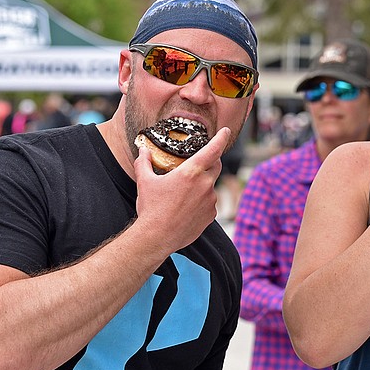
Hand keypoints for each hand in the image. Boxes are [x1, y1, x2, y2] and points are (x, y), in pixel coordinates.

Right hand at [132, 127, 228, 253]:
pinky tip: (187, 208)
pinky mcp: (211, 215)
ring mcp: (210, 201)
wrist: (156, 237)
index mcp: (190, 173)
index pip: (213, 150)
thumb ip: (144, 163)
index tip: (225, 131)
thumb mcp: (144, 182)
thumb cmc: (151, 209)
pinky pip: (209, 203)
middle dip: (211, 161)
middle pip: (216, 166)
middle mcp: (205, 185)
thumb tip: (143, 151)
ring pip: (211, 186)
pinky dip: (202, 201)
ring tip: (183, 194)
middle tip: (199, 163)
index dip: (221, 138)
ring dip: (202, 185)